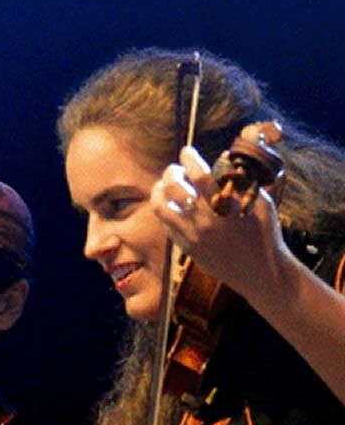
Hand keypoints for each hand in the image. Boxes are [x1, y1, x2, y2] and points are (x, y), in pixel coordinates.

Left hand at [151, 135, 290, 302]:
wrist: (260, 273)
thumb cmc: (265, 235)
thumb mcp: (261, 203)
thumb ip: (242, 182)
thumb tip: (224, 160)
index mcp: (225, 207)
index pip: (199, 175)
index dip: (189, 159)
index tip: (186, 151)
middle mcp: (205, 221)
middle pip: (174, 188)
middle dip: (171, 172)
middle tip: (175, 168)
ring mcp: (192, 236)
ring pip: (161, 207)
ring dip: (160, 191)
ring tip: (165, 185)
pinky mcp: (186, 248)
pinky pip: (166, 225)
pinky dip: (165, 210)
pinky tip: (170, 204)